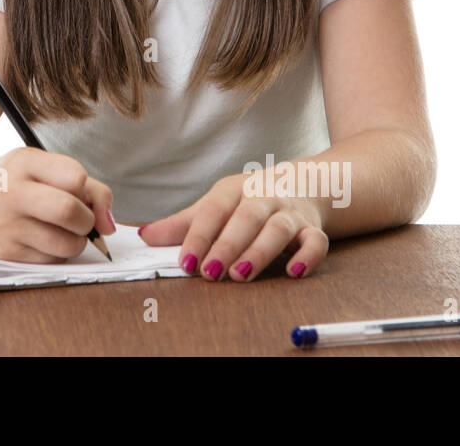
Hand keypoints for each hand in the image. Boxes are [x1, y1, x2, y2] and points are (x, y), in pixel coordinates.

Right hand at [0, 147, 115, 262]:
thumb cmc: (17, 181)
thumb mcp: (46, 167)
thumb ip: (89, 188)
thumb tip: (110, 225)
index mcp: (23, 162)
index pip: (75, 178)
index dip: (85, 188)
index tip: (77, 190)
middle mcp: (9, 193)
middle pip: (69, 212)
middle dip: (86, 219)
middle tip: (80, 217)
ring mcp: (5, 226)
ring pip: (66, 244)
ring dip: (75, 240)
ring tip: (61, 228)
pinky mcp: (4, 253)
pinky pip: (52, 260)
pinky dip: (57, 252)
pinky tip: (43, 238)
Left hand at [137, 170, 328, 280]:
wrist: (303, 184)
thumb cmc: (249, 200)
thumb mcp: (215, 204)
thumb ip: (183, 224)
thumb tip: (144, 236)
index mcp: (234, 189)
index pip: (214, 209)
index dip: (198, 235)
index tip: (185, 262)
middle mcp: (263, 197)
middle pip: (246, 217)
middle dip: (227, 245)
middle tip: (210, 272)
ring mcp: (290, 212)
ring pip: (278, 229)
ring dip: (260, 252)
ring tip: (241, 275)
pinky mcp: (313, 228)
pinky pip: (316, 241)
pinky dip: (308, 257)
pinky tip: (293, 272)